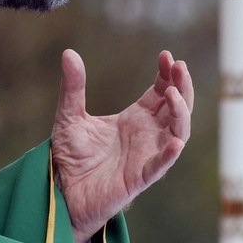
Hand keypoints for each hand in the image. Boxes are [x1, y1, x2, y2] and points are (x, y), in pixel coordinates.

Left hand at [51, 49, 193, 242]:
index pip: (160, 92)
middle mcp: (146, 135)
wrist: (62, 189)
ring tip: (172, 94)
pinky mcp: (139, 177)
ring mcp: (146, 155)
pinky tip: (175, 141)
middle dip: (181, 86)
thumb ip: (73, 87)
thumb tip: (68, 53)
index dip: (166, 74)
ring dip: (180, 113)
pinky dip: (169, 154)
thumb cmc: (70, 155)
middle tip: (179, 66)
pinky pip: (160, 166)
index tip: (166, 55)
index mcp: (134, 119)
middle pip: (176, 108)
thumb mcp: (69, 115)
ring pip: (177, 133)